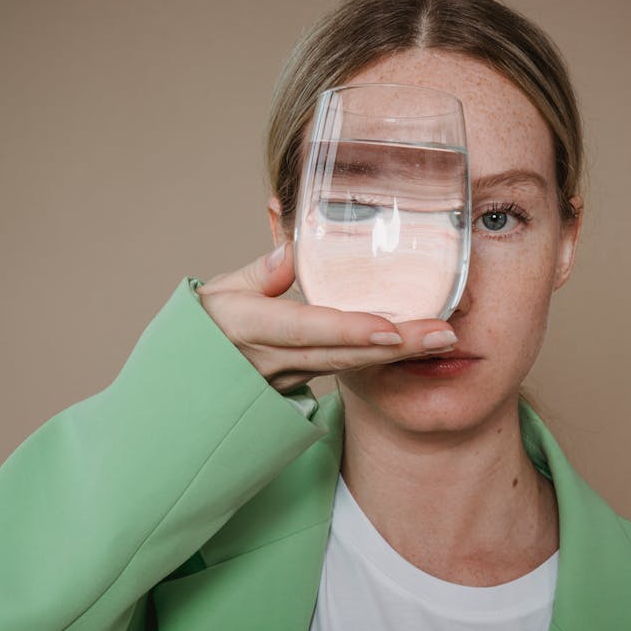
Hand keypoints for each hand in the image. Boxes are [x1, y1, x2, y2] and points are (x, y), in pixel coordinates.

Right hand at [196, 242, 457, 392]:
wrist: (186, 381)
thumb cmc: (202, 327)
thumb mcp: (217, 293)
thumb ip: (259, 273)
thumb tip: (292, 247)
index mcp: (250, 329)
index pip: (307, 329)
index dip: (349, 331)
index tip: (389, 329)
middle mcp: (275, 360)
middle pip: (344, 355)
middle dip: (396, 347)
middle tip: (445, 335)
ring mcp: (290, 378)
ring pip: (350, 367)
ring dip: (397, 356)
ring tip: (443, 338)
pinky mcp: (302, 383)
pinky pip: (345, 371)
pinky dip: (380, 361)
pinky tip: (415, 347)